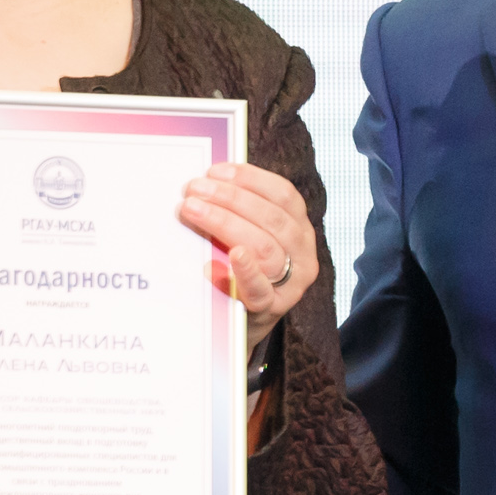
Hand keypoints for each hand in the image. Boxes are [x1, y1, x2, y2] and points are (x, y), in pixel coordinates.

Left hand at [181, 163, 317, 349]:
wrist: (240, 323)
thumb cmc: (240, 270)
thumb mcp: (247, 236)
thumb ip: (237, 212)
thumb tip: (204, 182)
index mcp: (299, 227)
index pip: (282, 194)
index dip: (250, 178)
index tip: (215, 171)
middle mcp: (303, 253)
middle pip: (271, 218)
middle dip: (229, 198)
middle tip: (193, 190)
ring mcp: (291, 283)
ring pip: (264, 247)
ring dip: (224, 223)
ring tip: (193, 211)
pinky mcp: (271, 309)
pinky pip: (258, 290)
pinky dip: (239, 273)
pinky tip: (215, 263)